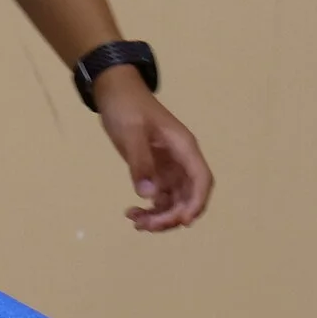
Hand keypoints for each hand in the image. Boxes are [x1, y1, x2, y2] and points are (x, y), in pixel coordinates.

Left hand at [94, 71, 212, 232]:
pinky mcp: (156, 172)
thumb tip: (148, 195)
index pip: (201, 179)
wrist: (114, 91)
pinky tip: (132, 213)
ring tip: (135, 221)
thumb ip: (140, 162)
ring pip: (174, 201)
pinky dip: (150, 209)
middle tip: (146, 225)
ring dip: (160, 216)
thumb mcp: (131, 132)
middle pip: (189, 197)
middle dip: (172, 216)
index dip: (197, 203)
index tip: (182, 221)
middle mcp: (181, 160)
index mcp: (184, 147)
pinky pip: (160, 197)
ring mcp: (169, 167)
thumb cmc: (126, 106)